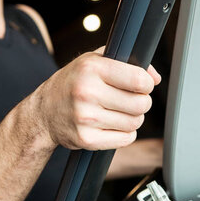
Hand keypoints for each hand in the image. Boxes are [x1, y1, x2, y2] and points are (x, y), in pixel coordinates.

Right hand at [37, 48, 159, 150]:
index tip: (141, 85)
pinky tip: (111, 125)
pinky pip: (125, 139)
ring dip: (132, 119)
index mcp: (91, 68)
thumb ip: (127, 62)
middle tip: (130, 100)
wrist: (44, 112)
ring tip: (117, 112)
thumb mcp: (94, 61)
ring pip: (135, 123)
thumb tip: (155, 78)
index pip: (138, 79)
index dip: (146, 84)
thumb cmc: (74, 83)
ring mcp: (86, 118)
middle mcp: (87, 92)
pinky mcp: (86, 139)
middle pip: (140, 104)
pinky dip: (124, 133)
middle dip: (141, 102)